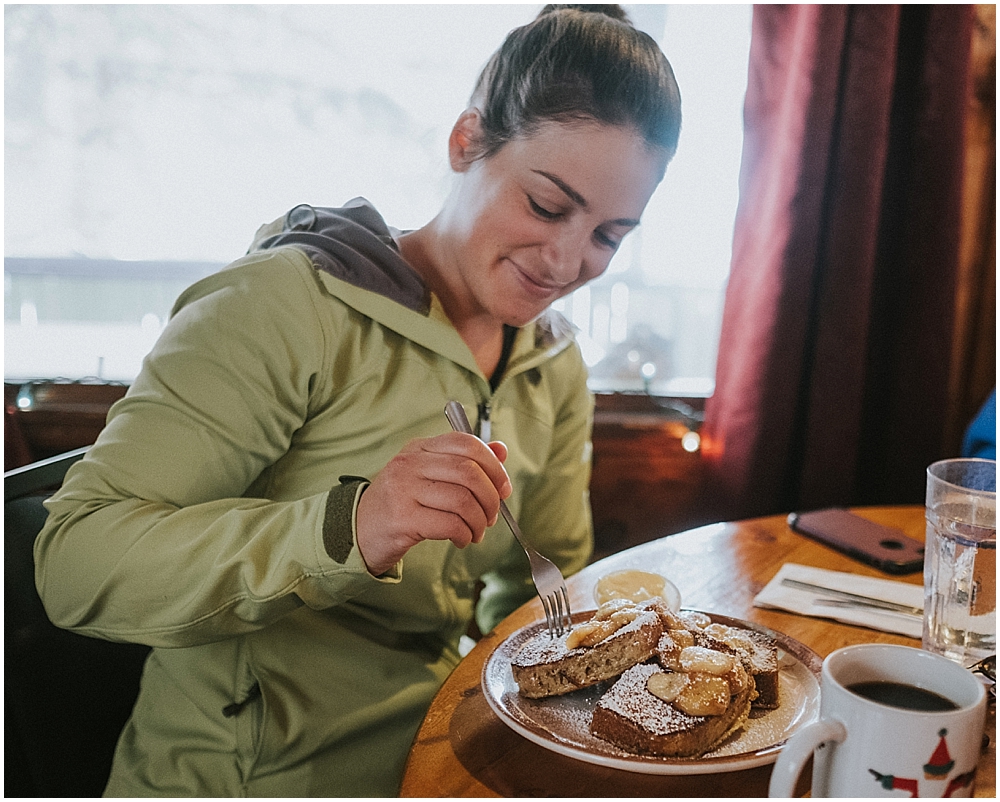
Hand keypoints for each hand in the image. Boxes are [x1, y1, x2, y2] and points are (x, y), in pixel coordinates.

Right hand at [355, 432, 511, 575]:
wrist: (358, 530)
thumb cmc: (400, 503)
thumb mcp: (429, 475)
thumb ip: (464, 461)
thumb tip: (501, 450)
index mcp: (420, 447)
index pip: (467, 443)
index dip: (494, 466)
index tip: (503, 488)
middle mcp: (410, 463)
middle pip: (469, 472)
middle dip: (491, 498)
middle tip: (491, 516)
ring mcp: (403, 489)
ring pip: (462, 500)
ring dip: (479, 522)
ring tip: (476, 532)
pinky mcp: (402, 518)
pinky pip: (450, 524)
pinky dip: (465, 535)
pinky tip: (461, 540)